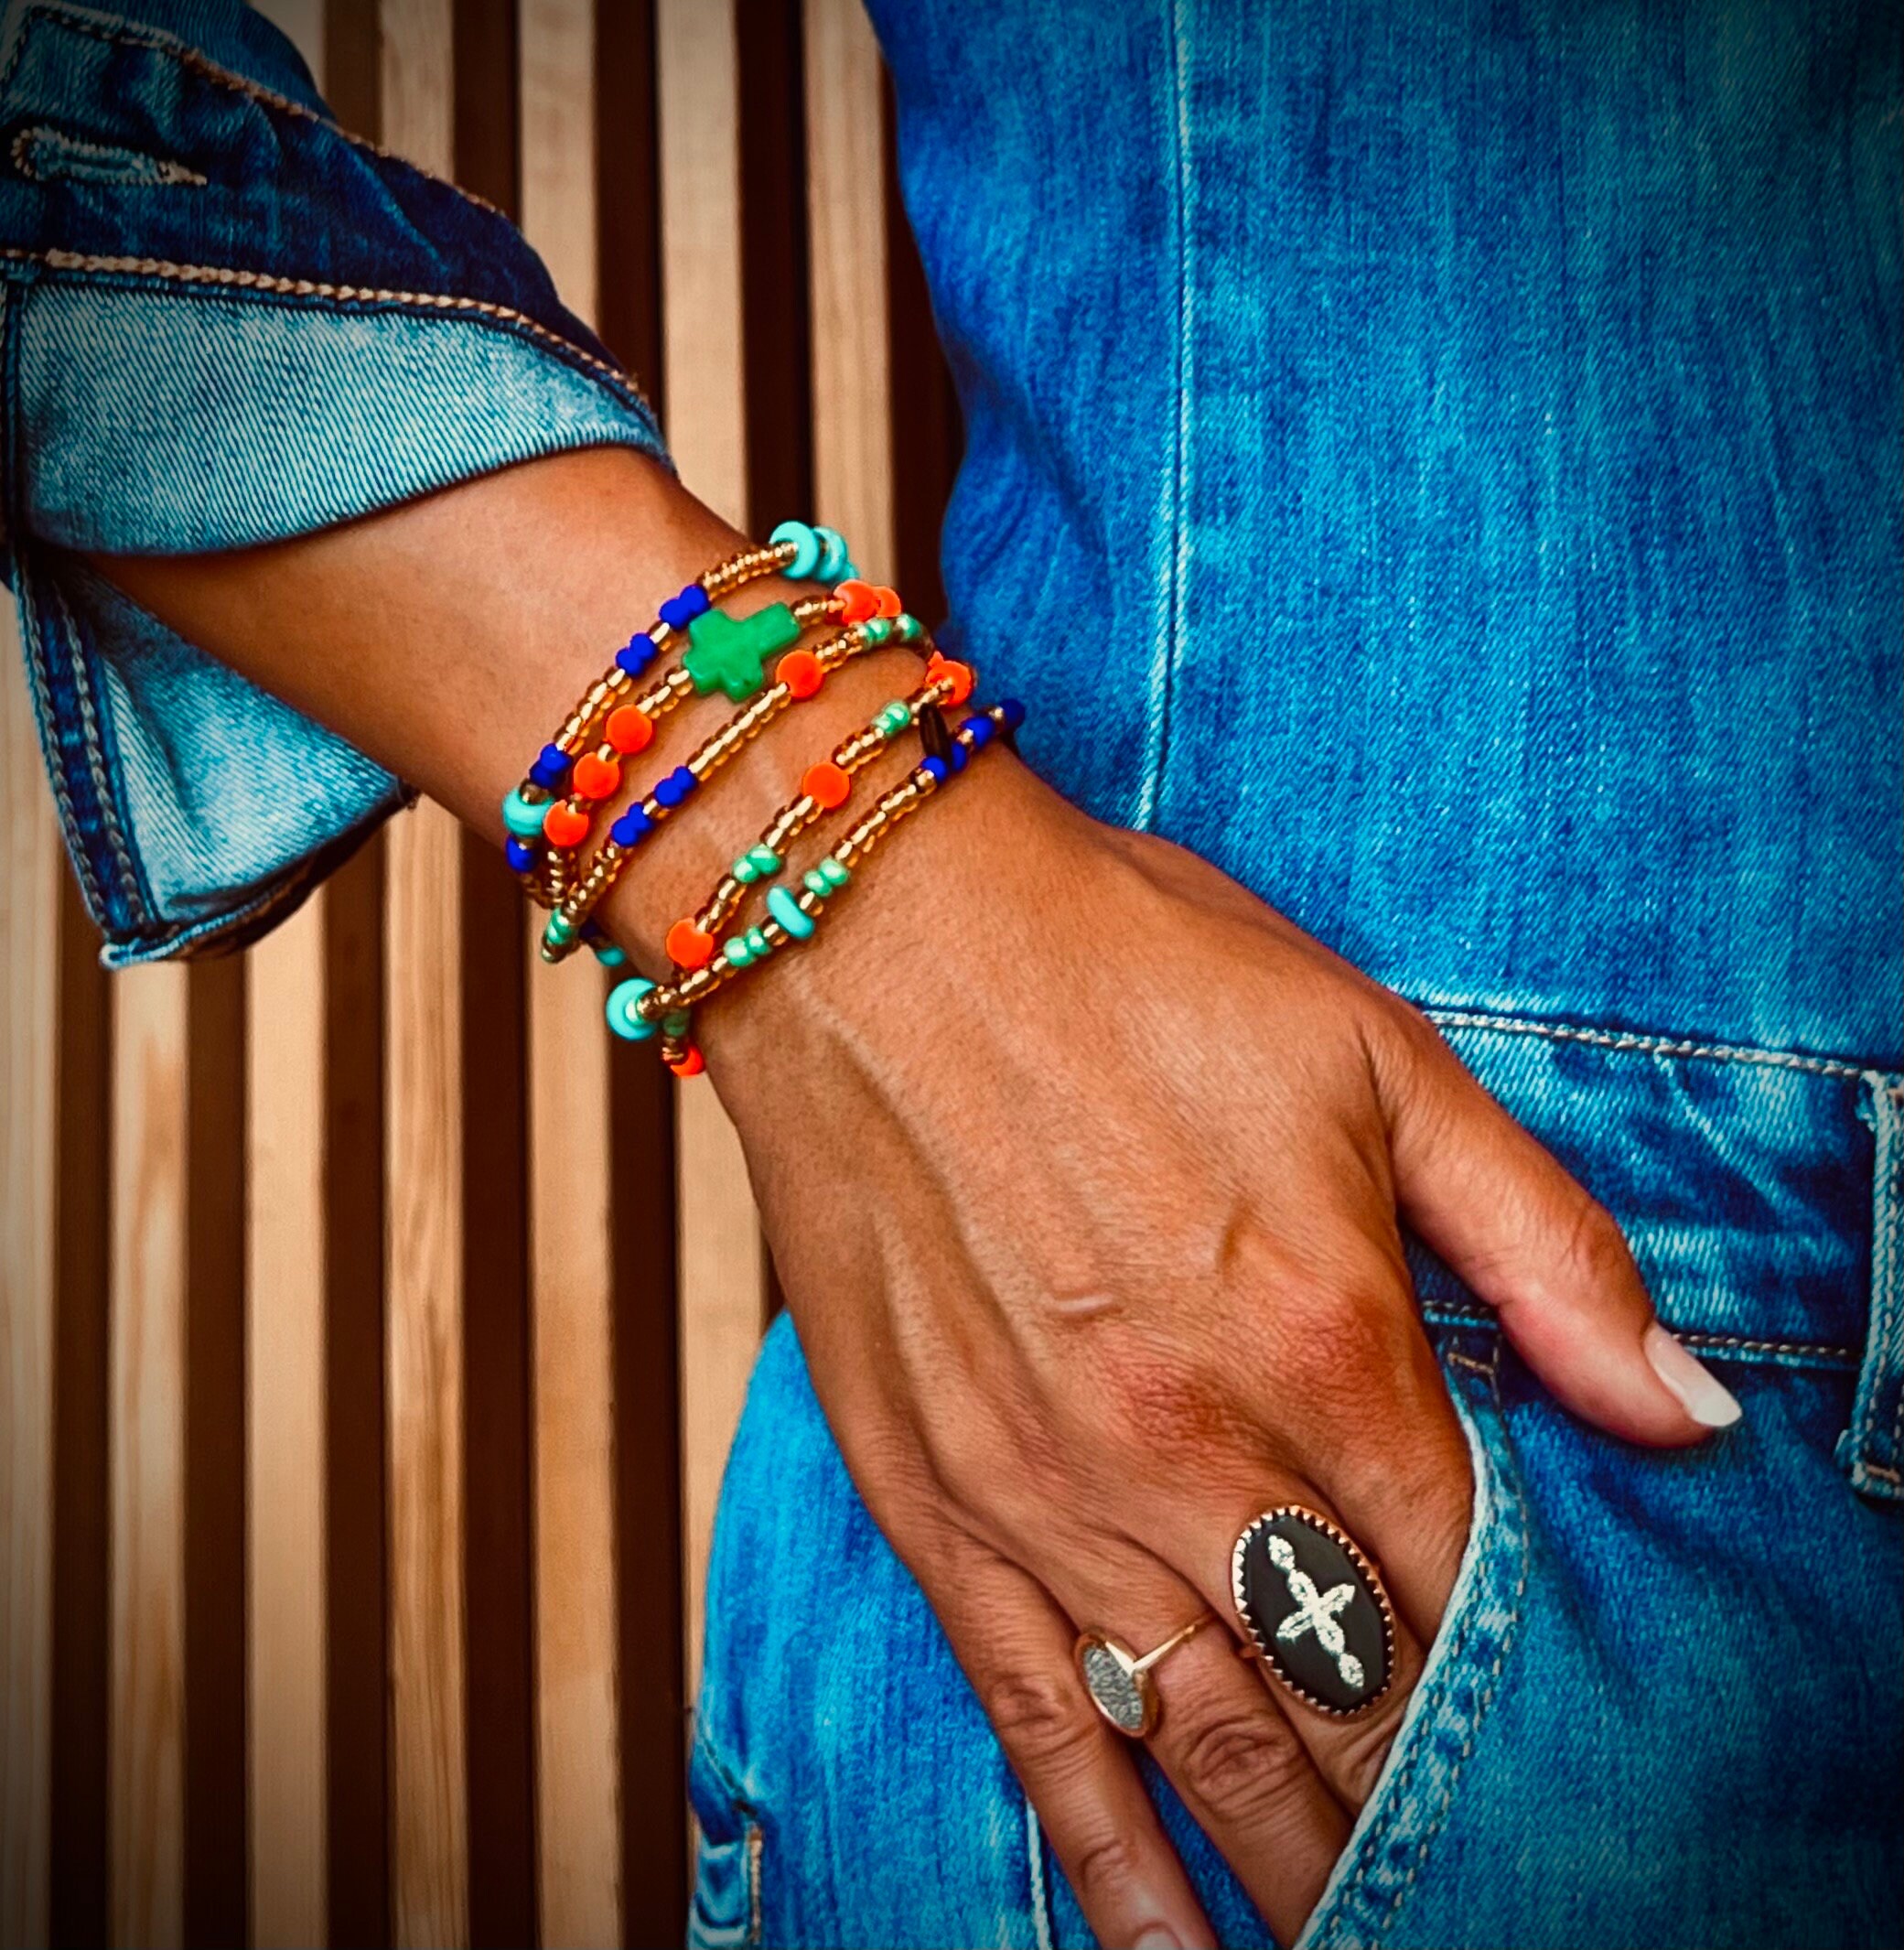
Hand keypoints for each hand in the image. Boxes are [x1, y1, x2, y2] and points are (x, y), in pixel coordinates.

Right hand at [96, 453, 1733, 1947]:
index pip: (1467, 1582)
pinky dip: (1109, 1865)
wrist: (871, 928)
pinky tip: (1170, 1948)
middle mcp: (1188, 1449)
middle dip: (1430, 1804)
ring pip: (1209, 1746)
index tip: (1576, 1760)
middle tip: (1497, 1879)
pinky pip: (1035, 1728)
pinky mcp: (933, 1505)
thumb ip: (1543, 1246)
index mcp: (1321, 1337)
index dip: (1528, 1686)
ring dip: (1302, 1865)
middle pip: (1351, 1696)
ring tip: (1370, 1937)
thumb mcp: (1373, 1055)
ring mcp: (1045, 1493)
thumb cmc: (1122, 967)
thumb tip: (1687, 1414)